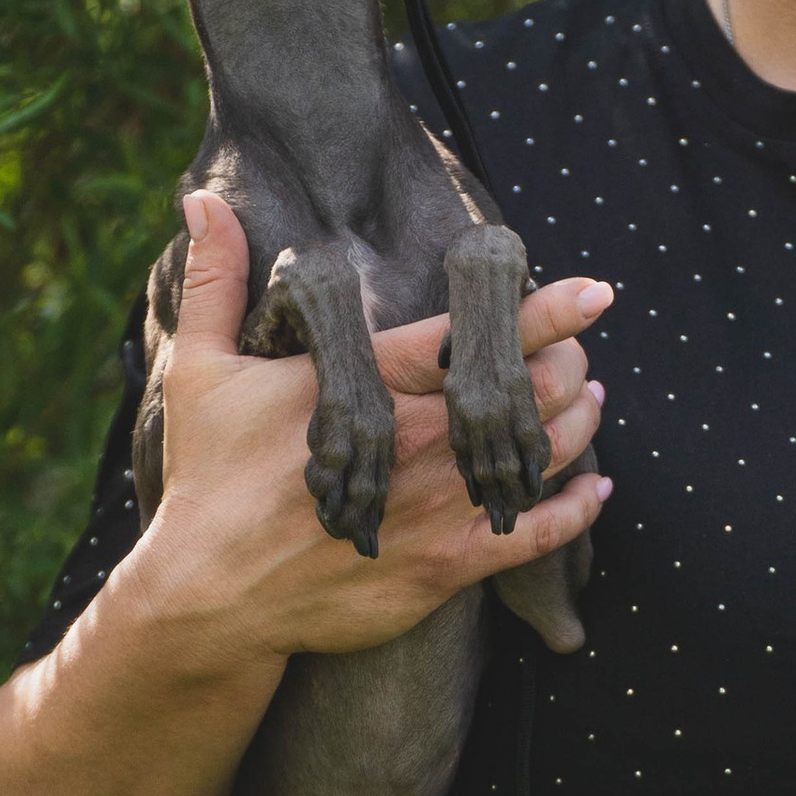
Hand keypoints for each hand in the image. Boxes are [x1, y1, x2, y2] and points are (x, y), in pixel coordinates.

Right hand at [130, 187, 610, 667]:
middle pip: (527, 388)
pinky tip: (595, 490)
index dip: (543, 310)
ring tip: (589, 400)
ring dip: (578, 421)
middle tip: (575, 352)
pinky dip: (576, 510)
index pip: (472, 334)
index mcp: (371, 384)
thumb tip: (200, 199)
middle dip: (567, 362)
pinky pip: (535, 534)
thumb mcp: (200, 370)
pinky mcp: (446, 565)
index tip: (594, 291)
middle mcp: (417, 439)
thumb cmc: (209, 479)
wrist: (211, 596)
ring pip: (542, 453)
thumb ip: (215, 279)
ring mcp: (437, 504)